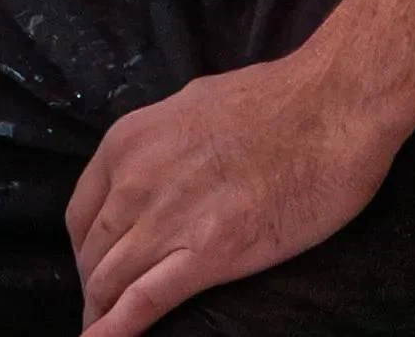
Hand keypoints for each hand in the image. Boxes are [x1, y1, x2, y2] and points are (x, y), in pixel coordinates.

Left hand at [67, 52, 402, 335]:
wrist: (334, 104)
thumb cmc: (278, 100)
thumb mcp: (192, 107)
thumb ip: (162, 145)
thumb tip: (158, 169)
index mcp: (128, 141)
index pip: (81, 214)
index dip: (86, 252)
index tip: (98, 270)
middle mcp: (134, 179)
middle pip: (93, 253)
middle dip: (95, 289)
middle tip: (104, 311)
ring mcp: (169, 218)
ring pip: (111, 282)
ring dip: (102, 314)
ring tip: (102, 333)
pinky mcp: (210, 252)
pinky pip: (146, 300)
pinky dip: (117, 329)